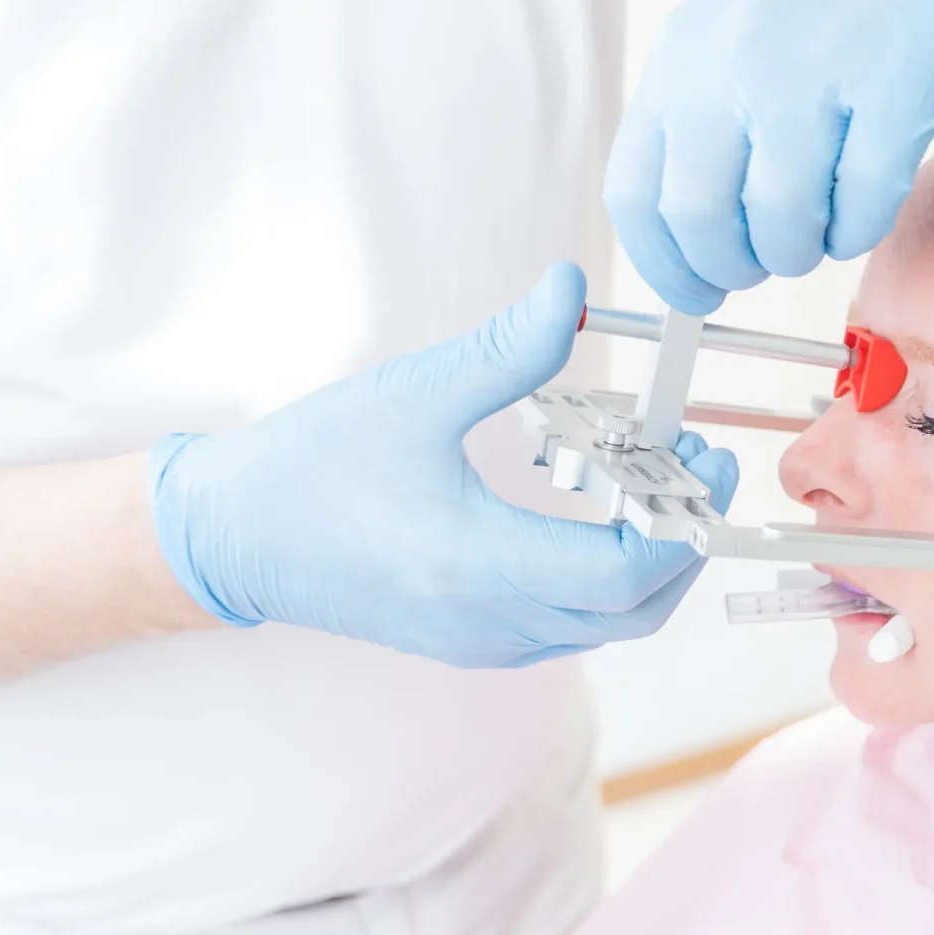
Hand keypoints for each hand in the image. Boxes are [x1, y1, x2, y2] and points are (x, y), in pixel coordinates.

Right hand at [148, 263, 738, 668]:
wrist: (229, 537)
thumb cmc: (310, 466)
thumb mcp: (413, 392)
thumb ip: (505, 349)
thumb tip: (571, 291)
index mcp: (478, 567)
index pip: (624, 576)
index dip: (683, 525)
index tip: (704, 460)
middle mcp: (489, 623)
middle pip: (635, 612)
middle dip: (685, 542)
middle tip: (700, 466)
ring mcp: (482, 643)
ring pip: (608, 626)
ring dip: (651, 563)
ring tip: (658, 481)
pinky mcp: (472, 641)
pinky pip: (571, 626)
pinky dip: (607, 581)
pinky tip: (603, 513)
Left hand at [605, 0, 933, 311]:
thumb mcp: (729, 42)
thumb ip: (697, 130)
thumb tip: (689, 252)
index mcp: (682, 58)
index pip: (637, 196)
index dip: (666, 266)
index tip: (697, 293)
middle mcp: (735, 63)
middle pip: (704, 220)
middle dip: (737, 267)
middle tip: (767, 261)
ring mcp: (814, 75)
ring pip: (785, 224)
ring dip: (804, 251)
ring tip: (822, 227)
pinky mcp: (893, 91)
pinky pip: (864, 208)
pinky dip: (861, 229)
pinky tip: (865, 204)